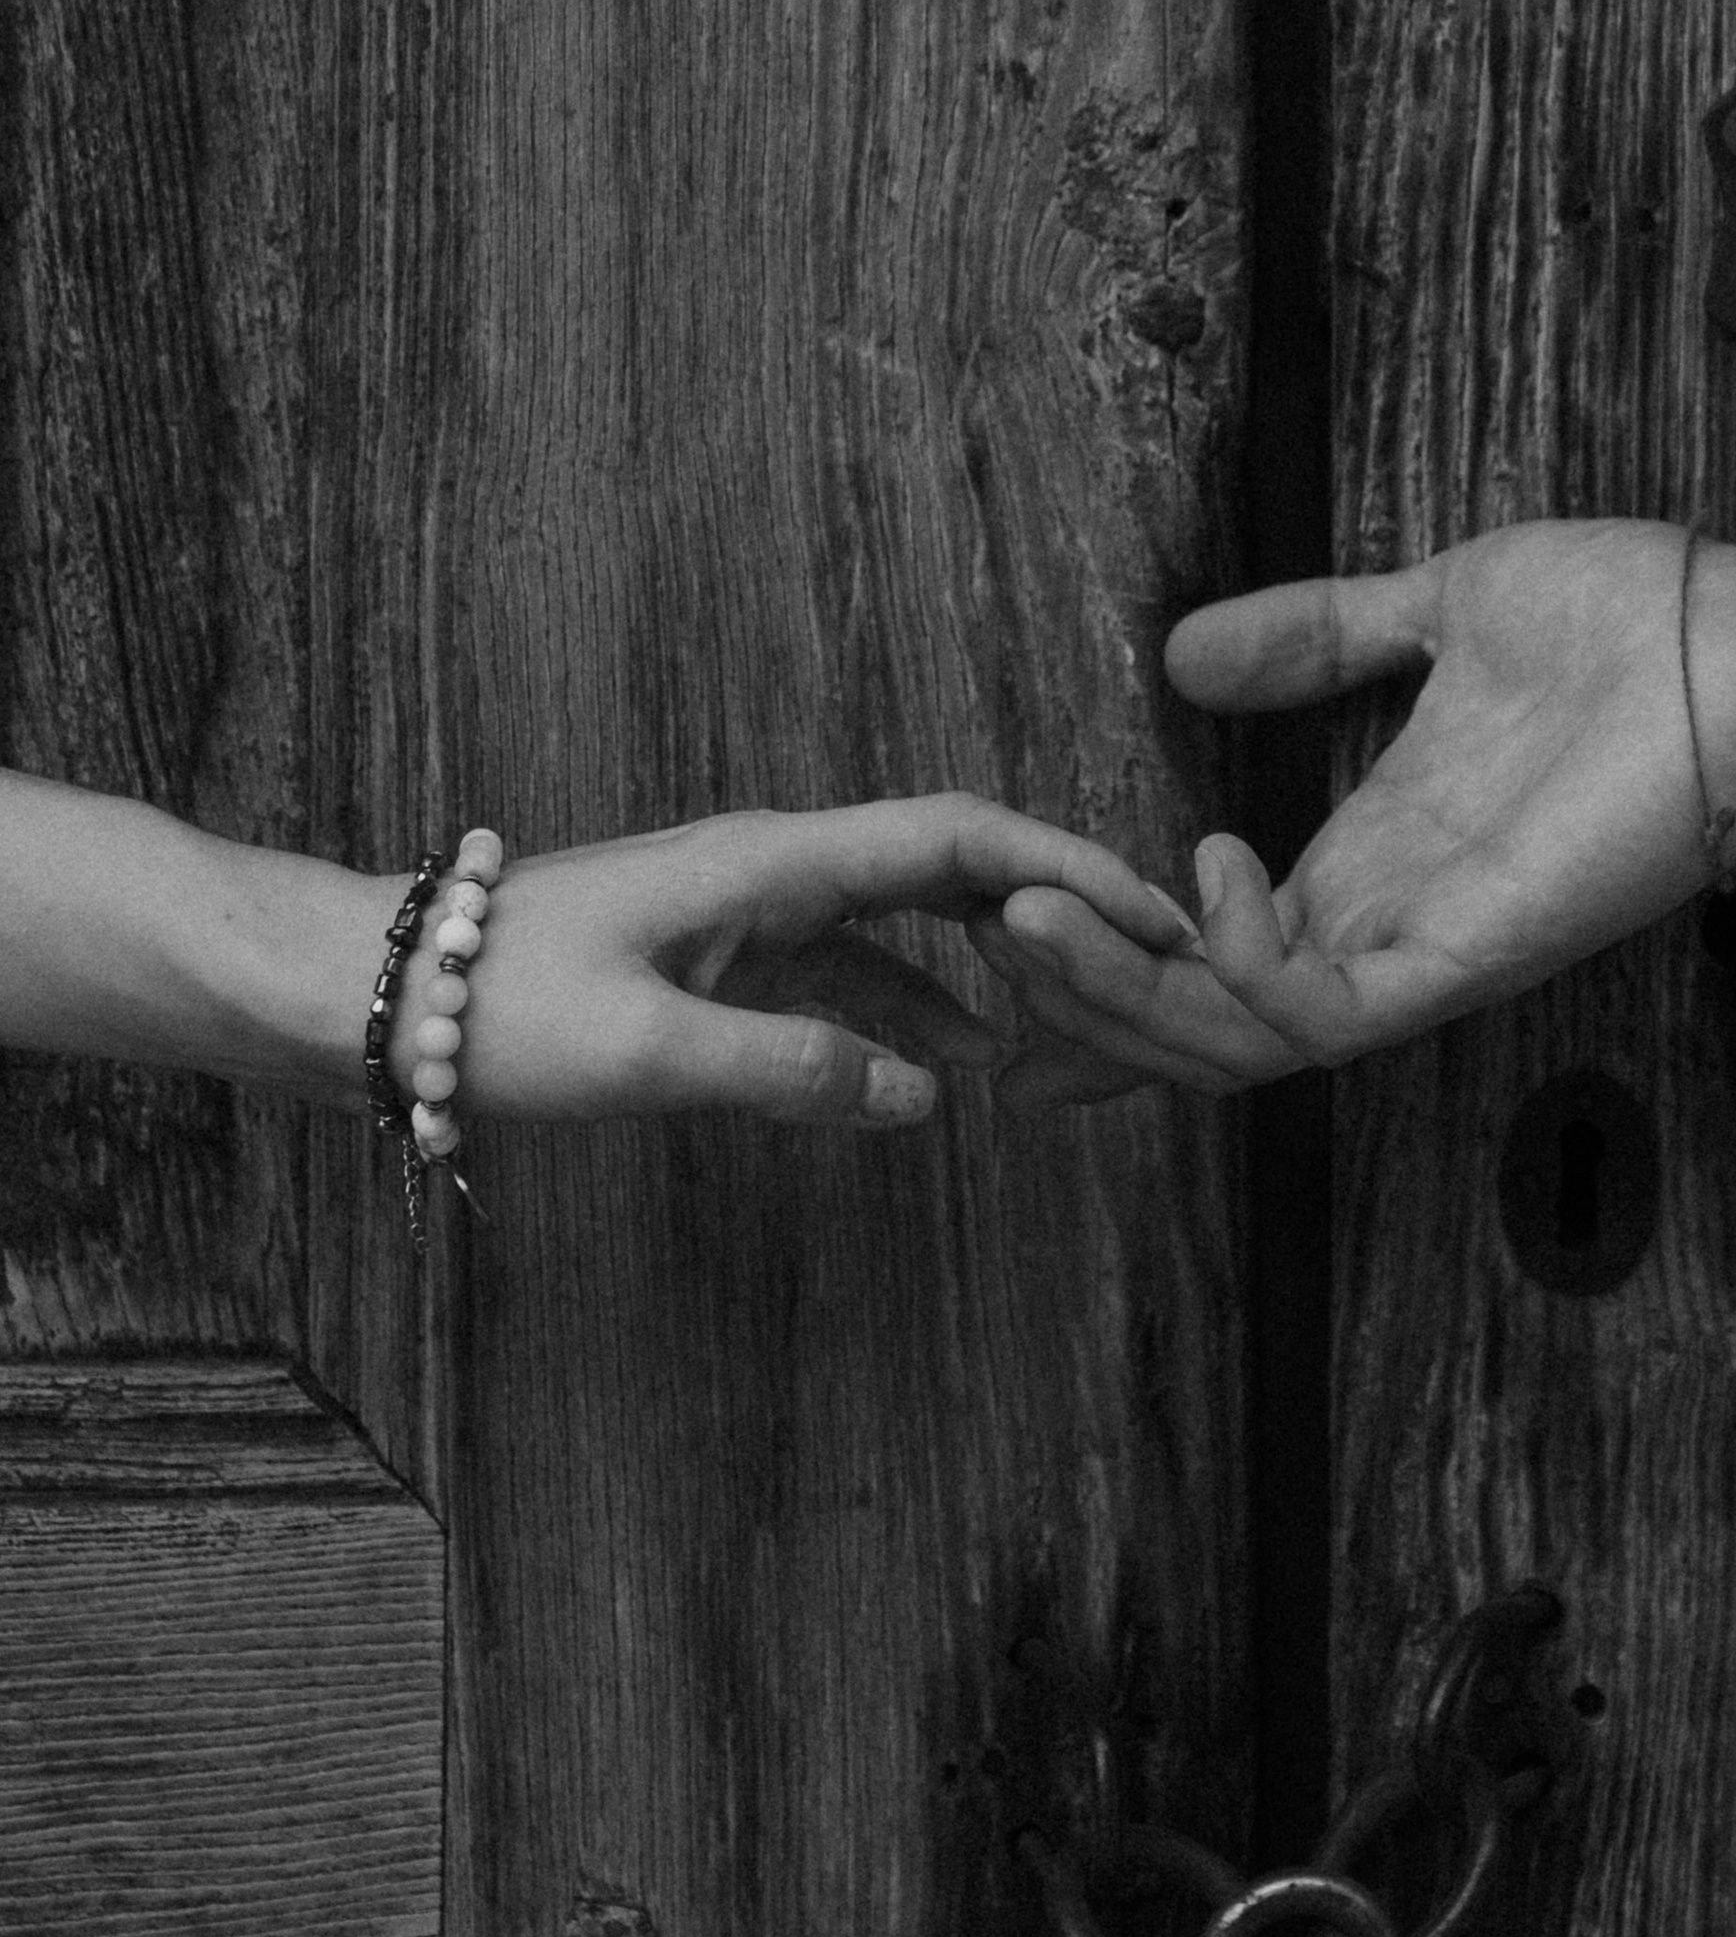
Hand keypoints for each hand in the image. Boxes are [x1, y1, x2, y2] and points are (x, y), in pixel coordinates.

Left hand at [392, 793, 1197, 1128]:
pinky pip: (857, 977)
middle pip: (957, 868)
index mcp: (777, 861)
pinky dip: (918, 1014)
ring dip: (996, 970)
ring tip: (1076, 1031)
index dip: (1068, 869)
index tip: (1155, 911)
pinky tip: (956, 1072)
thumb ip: (789, 1070)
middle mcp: (783, 868)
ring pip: (914, 925)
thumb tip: (925, 1094)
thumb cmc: (496, 1006)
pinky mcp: (732, 960)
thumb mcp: (643, 1049)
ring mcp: (759, 912)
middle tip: (1150, 966)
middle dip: (1058, 909)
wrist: (378, 992)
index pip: (959, 841)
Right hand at [973, 521, 1735, 1101]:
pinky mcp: (1478, 952)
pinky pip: (1335, 1013)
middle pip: (1199, 1017)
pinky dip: (1250, 968)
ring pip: (1243, 1042)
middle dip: (1082, 996)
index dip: (1105, 959)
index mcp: (1367, 857)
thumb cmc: (1630, 624)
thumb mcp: (1433, 608)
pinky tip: (1204, 876)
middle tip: (985, 932)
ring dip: (1128, 998)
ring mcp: (1430, 946)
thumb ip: (1315, 637)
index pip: (1208, 951)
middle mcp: (1384, 920)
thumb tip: (1183, 652)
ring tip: (1034, 920)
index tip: (992, 937)